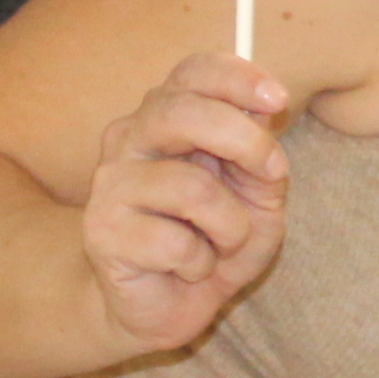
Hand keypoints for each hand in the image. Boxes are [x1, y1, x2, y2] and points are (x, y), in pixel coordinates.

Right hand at [78, 54, 292, 355]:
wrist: (166, 305)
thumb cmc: (212, 241)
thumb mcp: (256, 198)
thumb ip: (262, 160)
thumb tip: (263, 121)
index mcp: (165, 116)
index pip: (193, 72)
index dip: (237, 78)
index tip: (277, 101)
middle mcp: (130, 139)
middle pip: (180, 111)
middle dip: (244, 139)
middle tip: (274, 172)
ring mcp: (110, 184)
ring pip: (190, 187)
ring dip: (231, 226)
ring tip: (222, 244)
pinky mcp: (101, 232)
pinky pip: (176, 244)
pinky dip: (202, 264)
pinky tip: (188, 269)